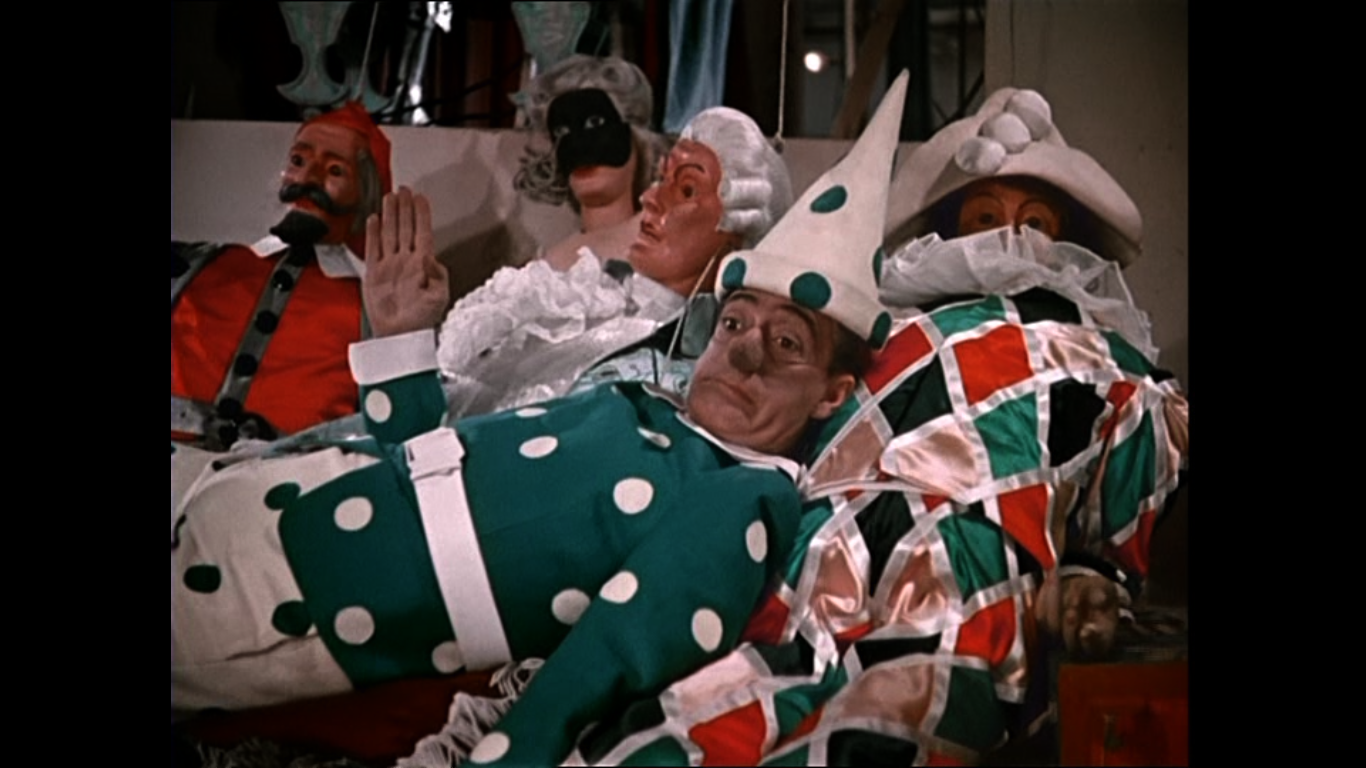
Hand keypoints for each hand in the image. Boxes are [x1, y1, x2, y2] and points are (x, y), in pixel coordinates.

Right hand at [363, 187, 450, 337]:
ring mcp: (390, 266)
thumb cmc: (421, 320)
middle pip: (405, 227)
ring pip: (389, 233)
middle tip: (403, 190)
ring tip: (390, 197)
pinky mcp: (374, 273)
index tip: (420, 197)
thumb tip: (432, 257)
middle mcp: (406, 262)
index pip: (422, 232)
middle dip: (405, 208)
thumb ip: (438, 275)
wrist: (400, 336)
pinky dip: (372, 233)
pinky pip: (372, 248)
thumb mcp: (439, 297)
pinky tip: (373, 219)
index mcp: (422, 265)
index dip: (421, 214)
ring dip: (390, 215)